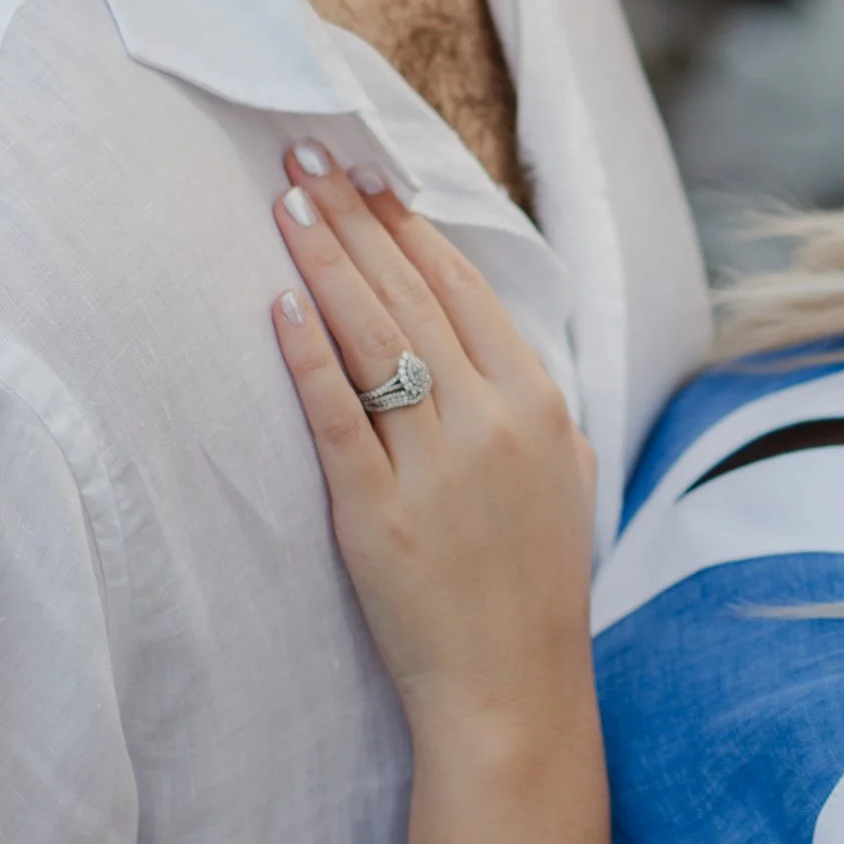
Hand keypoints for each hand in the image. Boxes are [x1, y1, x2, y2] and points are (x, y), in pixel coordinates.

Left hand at [270, 151, 597, 715]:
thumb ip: (535, 404)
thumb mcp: (564, 475)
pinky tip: (278, 303)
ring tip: (285, 201)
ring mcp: (435, 465)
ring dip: (325, 259)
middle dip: (353, 215)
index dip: (406, 222)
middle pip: (410, 293)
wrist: (513, 690)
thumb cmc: (532, 586)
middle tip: (304, 154)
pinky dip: (307, 354)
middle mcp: (492, 420)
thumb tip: (493, 342)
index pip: (461, 285)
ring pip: (373, 337)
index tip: (365, 171)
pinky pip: (335, 416)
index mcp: (539, 402)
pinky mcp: (377, 512)